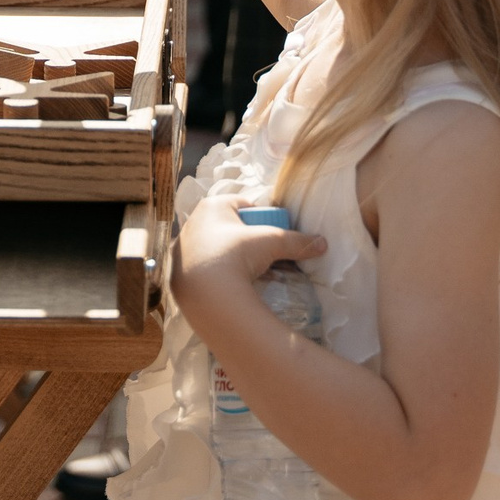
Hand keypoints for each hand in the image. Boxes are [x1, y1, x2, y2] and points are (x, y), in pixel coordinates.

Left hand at [168, 194, 327, 310]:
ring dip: (226, 256)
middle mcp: (192, 222)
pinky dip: (212, 274)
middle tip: (260, 255)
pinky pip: (200, 268)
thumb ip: (296, 240)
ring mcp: (182, 248)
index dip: (259, 217)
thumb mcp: (271, 242)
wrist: (208, 295)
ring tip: (245, 272)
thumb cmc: (236, 255)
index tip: (269, 233)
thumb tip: (323, 243)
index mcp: (211, 206)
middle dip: (243, 238)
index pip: (241, 205)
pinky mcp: (177, 273)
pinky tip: (226, 285)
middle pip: (226, 226)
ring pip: (211, 247)